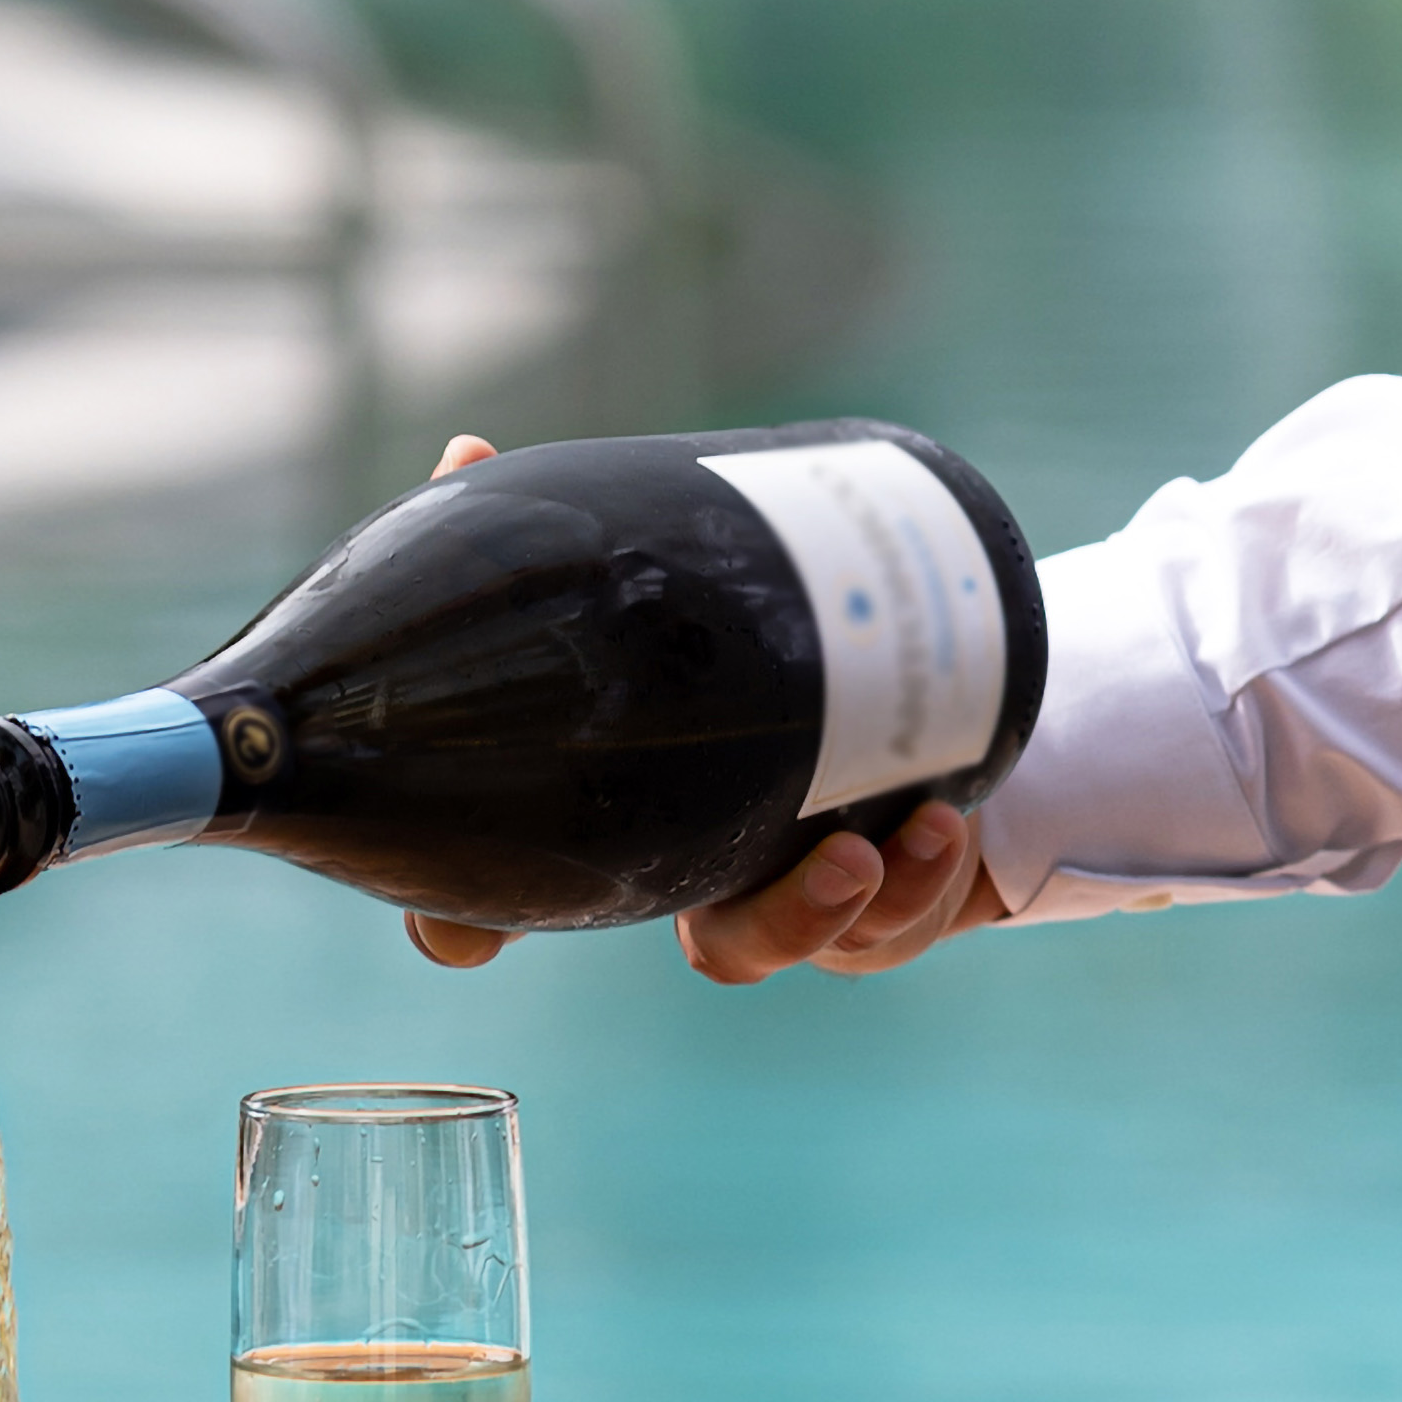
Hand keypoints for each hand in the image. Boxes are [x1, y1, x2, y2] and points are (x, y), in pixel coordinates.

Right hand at [397, 434, 1009, 980]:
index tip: (473, 933)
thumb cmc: (704, 642)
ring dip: (871, 904)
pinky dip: (923, 889)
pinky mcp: (883, 896)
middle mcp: (706, 881)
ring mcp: (799, 891)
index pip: (501, 909)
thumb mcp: (625, 589)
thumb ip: (545, 542)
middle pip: (725, 952)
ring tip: (907, 830)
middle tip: (838, 862)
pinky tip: (939, 824)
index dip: (466, 925)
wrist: (862, 687)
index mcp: (606, 832)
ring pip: (842, 942)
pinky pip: (899, 926)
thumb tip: (462, 449)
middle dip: (776, 927)